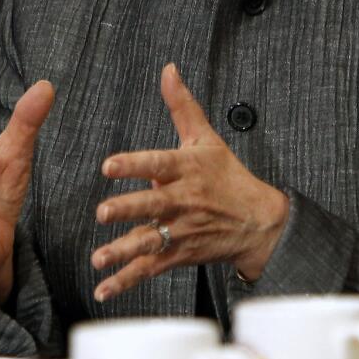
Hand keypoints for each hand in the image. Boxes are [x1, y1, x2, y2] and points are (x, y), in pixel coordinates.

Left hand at [91, 64, 287, 301]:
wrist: (258, 221)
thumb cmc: (227, 176)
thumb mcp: (206, 138)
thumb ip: (181, 106)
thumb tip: (167, 70)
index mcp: (187, 169)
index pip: (158, 163)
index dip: (135, 164)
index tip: (109, 164)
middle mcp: (183, 201)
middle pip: (153, 205)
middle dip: (129, 209)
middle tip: (104, 212)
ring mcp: (182, 230)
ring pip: (150, 241)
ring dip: (124, 251)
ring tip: (100, 258)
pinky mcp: (179, 254)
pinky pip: (150, 269)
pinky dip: (126, 281)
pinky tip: (104, 288)